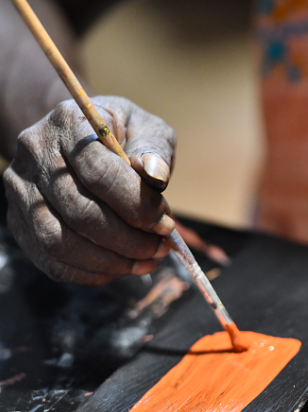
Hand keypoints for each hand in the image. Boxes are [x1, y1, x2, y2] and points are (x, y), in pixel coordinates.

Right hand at [4, 96, 176, 284]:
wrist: (80, 140)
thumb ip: (154, 149)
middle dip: (129, 240)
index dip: (137, 206)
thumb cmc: (121, 136)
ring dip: (111, 261)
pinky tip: (120, 268)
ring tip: (146, 261)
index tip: (166, 224)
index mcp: (68, 122)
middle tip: (161, 247)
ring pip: (60, 242)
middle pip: (80, 213)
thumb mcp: (146, 128)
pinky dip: (89, 273)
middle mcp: (36, 154)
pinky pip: (50, 260)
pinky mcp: (20, 221)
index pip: (99, 173)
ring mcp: (21, 190)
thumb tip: (156, 176)